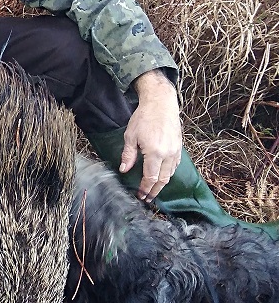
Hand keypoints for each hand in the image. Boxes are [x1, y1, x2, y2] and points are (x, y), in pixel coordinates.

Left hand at [120, 70, 181, 201]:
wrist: (161, 104)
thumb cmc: (144, 118)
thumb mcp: (130, 136)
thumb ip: (128, 155)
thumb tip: (123, 170)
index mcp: (155, 152)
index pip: (151, 177)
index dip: (145, 189)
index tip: (140, 196)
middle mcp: (168, 154)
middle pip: (163, 179)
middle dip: (154, 191)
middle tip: (147, 198)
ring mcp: (176, 151)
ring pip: (171, 174)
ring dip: (162, 184)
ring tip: (154, 190)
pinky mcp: (179, 147)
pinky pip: (175, 165)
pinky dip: (169, 173)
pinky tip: (162, 176)